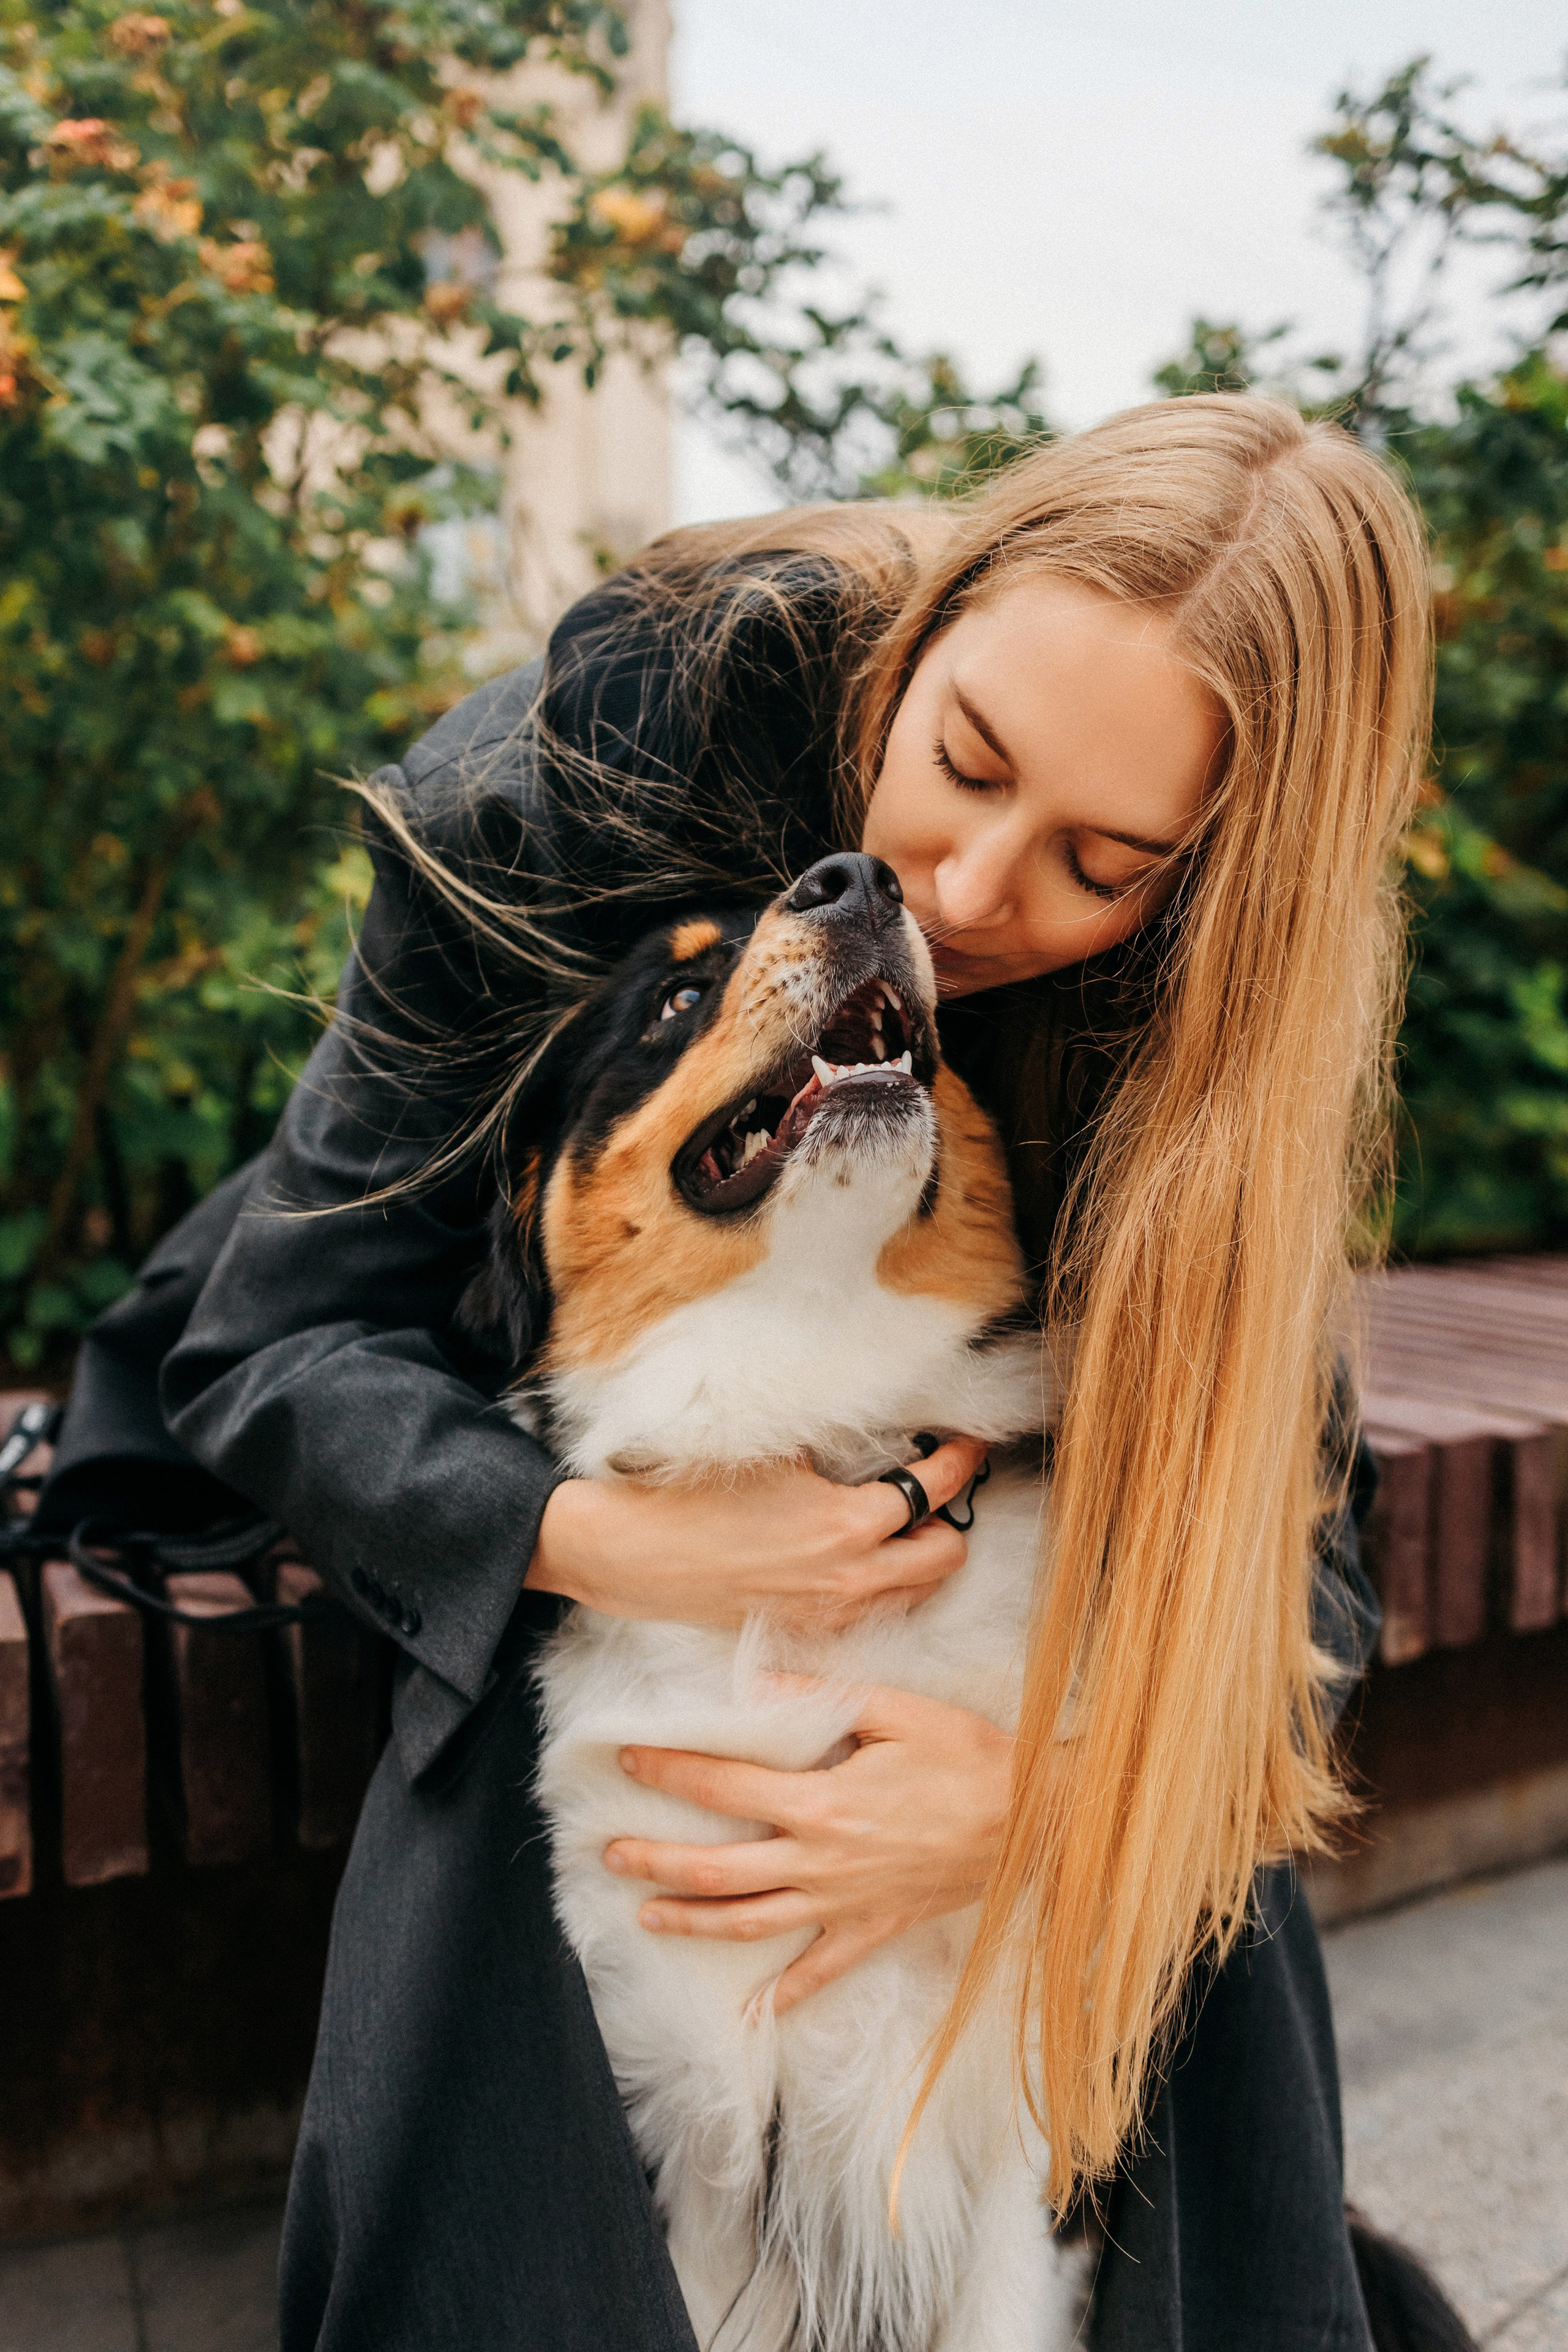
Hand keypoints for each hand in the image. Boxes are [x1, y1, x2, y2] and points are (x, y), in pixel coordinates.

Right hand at [527, 1439, 988, 1634]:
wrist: (638, 1555)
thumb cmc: (699, 1497)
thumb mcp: (778, 1457)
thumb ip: (839, 1457)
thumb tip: (880, 1444)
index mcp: (848, 1524)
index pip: (934, 1491)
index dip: (961, 1461)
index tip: (968, 1444)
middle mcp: (851, 1578)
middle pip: (946, 1554)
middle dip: (951, 1519)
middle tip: (936, 1488)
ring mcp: (832, 1612)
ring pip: (917, 1591)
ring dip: (921, 1556)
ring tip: (903, 1524)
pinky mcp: (808, 1631)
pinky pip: (875, 1612)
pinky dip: (886, 1585)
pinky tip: (863, 1559)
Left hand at [603, 1682, 1013, 2013]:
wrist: (1031, 1820)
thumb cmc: (966, 1756)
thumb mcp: (894, 1709)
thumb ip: (819, 1701)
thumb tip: (752, 1689)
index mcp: (822, 1801)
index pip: (724, 1785)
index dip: (671, 1770)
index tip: (630, 1759)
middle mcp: (821, 1860)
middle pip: (719, 1868)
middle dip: (657, 1859)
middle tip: (610, 1852)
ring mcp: (844, 1903)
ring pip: (751, 1923)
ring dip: (693, 1919)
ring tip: (647, 1914)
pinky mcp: (873, 1928)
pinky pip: (820, 1971)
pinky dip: (784, 1996)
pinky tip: (751, 2012)